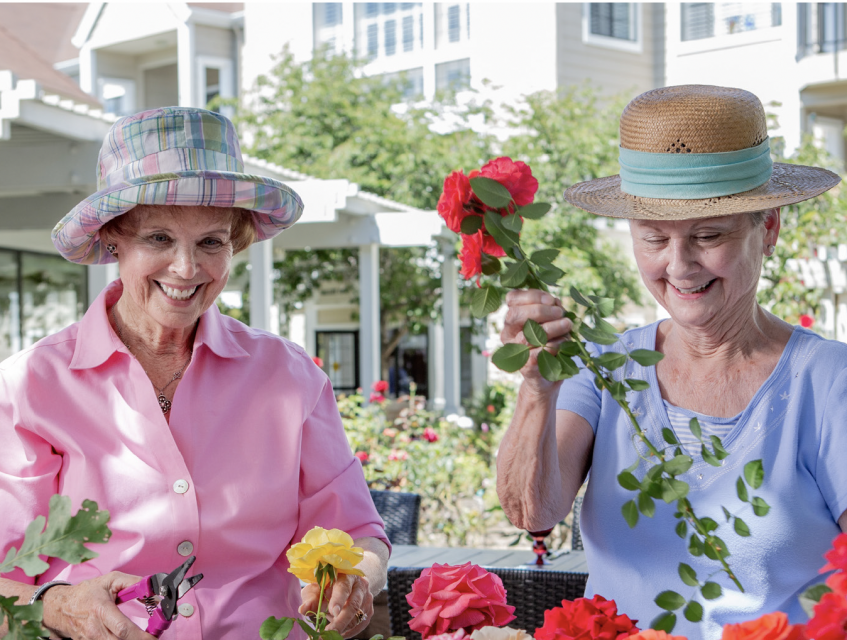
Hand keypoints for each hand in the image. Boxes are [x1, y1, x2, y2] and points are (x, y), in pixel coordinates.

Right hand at [41, 572, 155, 639]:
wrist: (60, 607)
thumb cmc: (87, 593)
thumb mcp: (111, 580)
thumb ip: (134, 583)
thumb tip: (154, 590)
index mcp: (101, 610)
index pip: (123, 629)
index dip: (141, 636)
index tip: (154, 636)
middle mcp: (94, 629)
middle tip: (152, 638)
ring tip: (140, 637)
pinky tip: (127, 638)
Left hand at [298, 573, 373, 638]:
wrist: (348, 582)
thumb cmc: (328, 584)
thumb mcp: (317, 587)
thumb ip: (311, 598)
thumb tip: (303, 609)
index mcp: (346, 575)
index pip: (344, 587)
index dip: (339, 599)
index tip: (333, 611)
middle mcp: (360, 585)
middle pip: (354, 605)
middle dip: (340, 621)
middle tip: (327, 632)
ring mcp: (367, 598)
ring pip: (357, 617)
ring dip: (342, 628)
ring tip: (328, 633)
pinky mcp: (369, 610)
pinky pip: (360, 625)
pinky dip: (348, 632)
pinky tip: (338, 633)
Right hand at [501, 289, 571, 388]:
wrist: (547, 376)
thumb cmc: (549, 343)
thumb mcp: (550, 322)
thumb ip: (550, 310)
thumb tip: (555, 303)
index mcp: (512, 319)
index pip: (512, 299)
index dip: (532, 296)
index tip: (551, 300)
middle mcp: (508, 334)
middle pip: (514, 315)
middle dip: (540, 310)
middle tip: (559, 312)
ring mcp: (515, 351)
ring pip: (528, 335)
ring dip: (551, 327)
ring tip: (567, 324)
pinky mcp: (526, 367)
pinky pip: (539, 353)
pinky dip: (555, 345)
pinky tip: (564, 342)